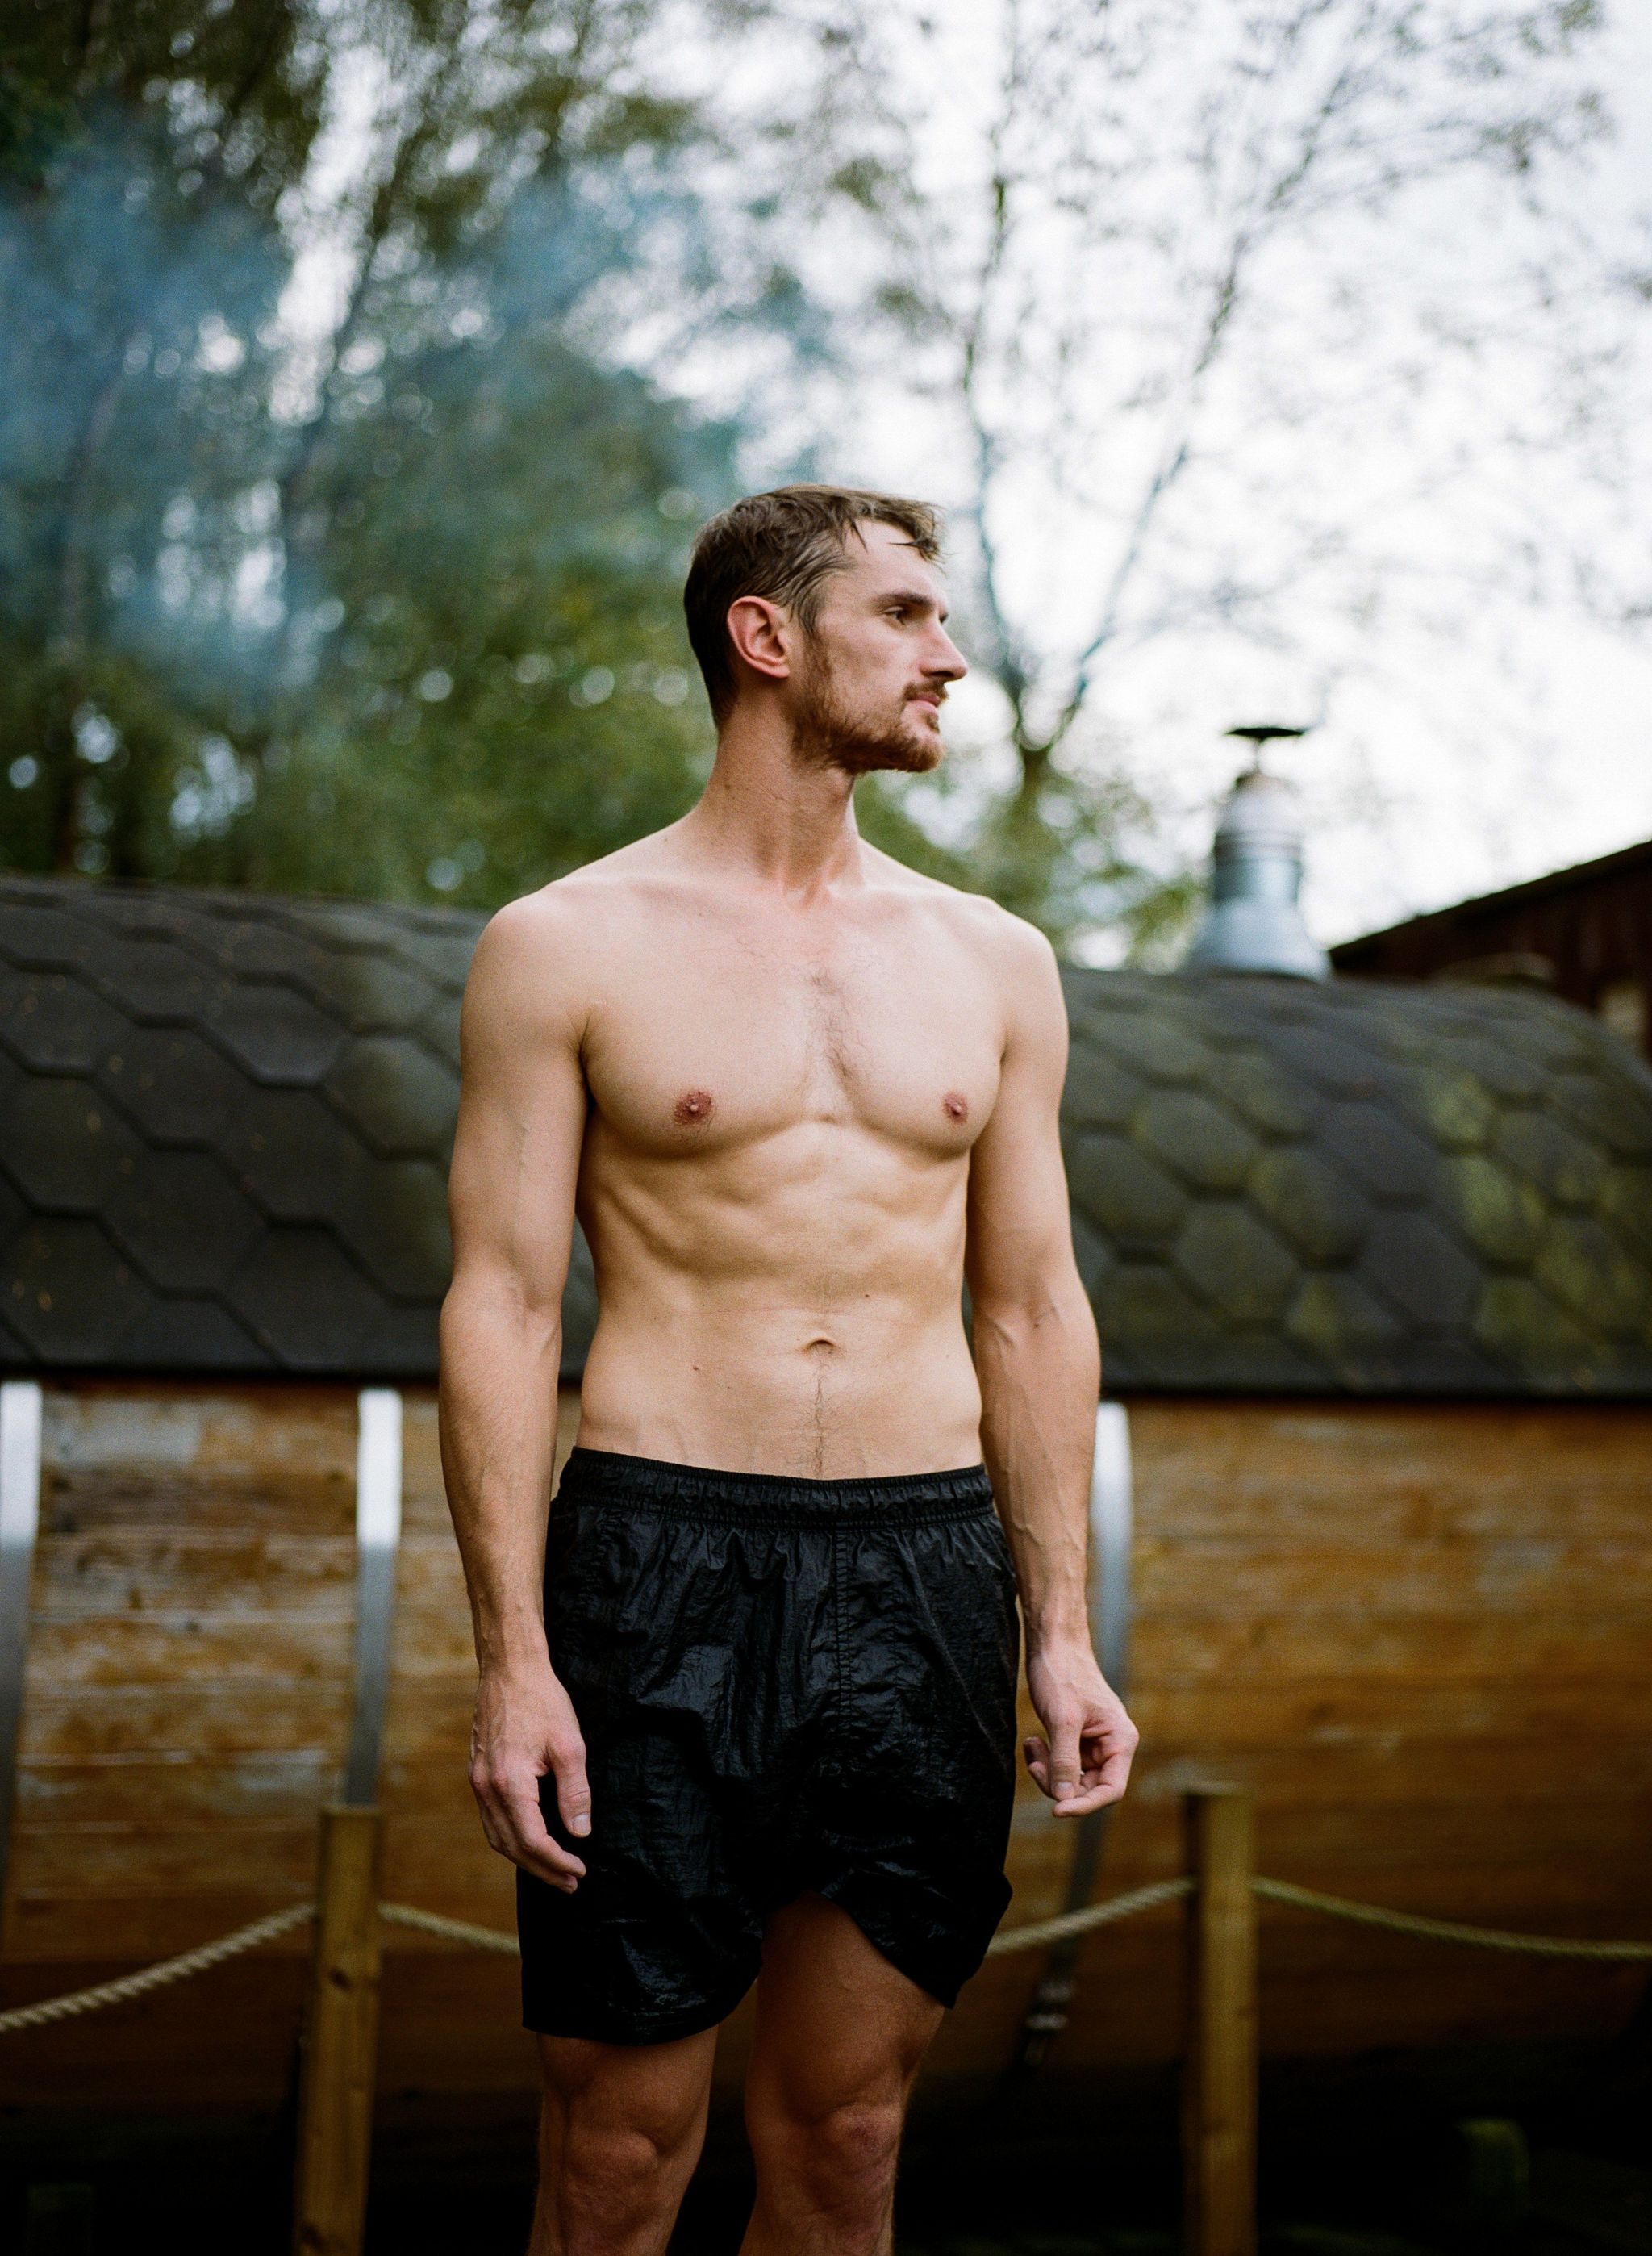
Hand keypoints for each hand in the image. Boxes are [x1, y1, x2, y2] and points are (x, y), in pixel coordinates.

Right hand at [469, 1659, 590, 1891]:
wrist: (509, 1669)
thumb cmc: (542, 1701)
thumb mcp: (569, 1744)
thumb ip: (574, 1792)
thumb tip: (580, 1833)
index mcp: (509, 1784)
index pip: (532, 1840)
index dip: (556, 1862)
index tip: (579, 1871)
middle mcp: (487, 1788)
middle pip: (512, 1846)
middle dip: (542, 1869)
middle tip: (570, 1881)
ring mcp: (478, 1782)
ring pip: (497, 1836)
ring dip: (525, 1858)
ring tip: (554, 1868)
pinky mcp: (478, 1774)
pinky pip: (491, 1819)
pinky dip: (511, 1837)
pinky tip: (531, 1839)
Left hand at [1024, 1638, 1137, 1816]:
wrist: (1052, 1643)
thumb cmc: (1063, 1673)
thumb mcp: (1062, 1719)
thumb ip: (1065, 1760)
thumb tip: (1065, 1799)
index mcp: (1120, 1741)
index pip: (1110, 1790)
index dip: (1085, 1805)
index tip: (1056, 1810)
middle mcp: (1111, 1746)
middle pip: (1088, 1788)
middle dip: (1058, 1782)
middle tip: (1034, 1764)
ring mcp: (1093, 1743)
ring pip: (1071, 1779)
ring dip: (1048, 1770)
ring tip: (1031, 1745)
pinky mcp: (1075, 1738)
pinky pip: (1062, 1763)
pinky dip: (1045, 1758)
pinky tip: (1032, 1741)